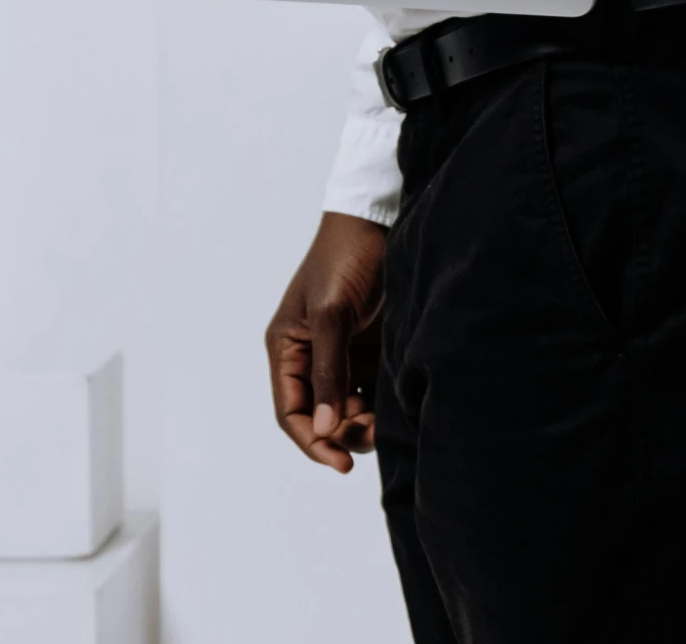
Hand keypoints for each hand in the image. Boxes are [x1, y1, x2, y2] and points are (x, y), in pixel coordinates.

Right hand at [267, 211, 387, 472]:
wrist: (380, 223)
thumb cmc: (344, 260)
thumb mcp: (331, 316)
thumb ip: (328, 371)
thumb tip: (325, 428)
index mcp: (286, 349)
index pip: (291, 412)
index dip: (312, 441)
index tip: (341, 463)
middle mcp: (310, 357)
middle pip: (320, 416)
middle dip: (343, 433)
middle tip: (373, 432)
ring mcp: (342, 354)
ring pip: (349, 408)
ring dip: (365, 423)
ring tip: (388, 419)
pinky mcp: (371, 349)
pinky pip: (373, 390)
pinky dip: (382, 404)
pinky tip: (398, 405)